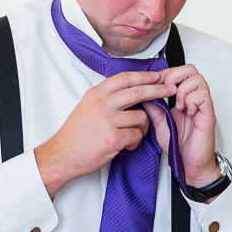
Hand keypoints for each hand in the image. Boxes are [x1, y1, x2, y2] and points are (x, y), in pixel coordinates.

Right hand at [35, 70, 175, 197]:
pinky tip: (127, 145)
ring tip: (133, 135)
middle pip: (137, 92)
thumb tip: (129, 93)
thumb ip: (105, 98)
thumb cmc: (75, 135)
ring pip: (141, 117)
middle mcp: (101, 105)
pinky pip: (136, 136)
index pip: (124, 78)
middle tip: (169, 90)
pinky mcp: (113, 139)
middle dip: (158, 90)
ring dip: (142, 127)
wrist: (62, 156)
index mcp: (95, 94)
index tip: (156, 76)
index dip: (143, 76)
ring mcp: (107, 122)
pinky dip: (135, 141)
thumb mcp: (86, 107)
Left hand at [142, 65, 218, 187]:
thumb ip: (152, 107)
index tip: (153, 85)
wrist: (188, 165)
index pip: (177, 72)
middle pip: (190, 69)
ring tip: (177, 105)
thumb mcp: (159, 123)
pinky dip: (191, 100)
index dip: (164, 74)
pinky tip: (186, 112)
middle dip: (174, 76)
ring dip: (183, 89)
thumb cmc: (177, 145)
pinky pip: (203, 95)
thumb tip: (141, 94)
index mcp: (182, 97)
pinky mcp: (208, 115)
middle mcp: (193, 98)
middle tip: (166, 92)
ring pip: (198, 79)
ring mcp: (202, 105)